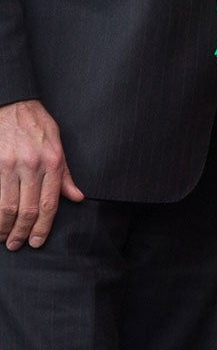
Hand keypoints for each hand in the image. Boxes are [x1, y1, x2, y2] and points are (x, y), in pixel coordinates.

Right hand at [0, 99, 83, 250]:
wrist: (13, 105)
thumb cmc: (37, 125)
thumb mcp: (58, 145)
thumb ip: (65, 174)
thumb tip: (77, 197)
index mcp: (53, 162)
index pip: (49, 203)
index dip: (43, 226)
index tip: (38, 241)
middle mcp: (32, 165)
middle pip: (28, 209)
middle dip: (22, 232)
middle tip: (17, 244)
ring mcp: (11, 164)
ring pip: (7, 205)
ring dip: (4, 226)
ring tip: (3, 237)